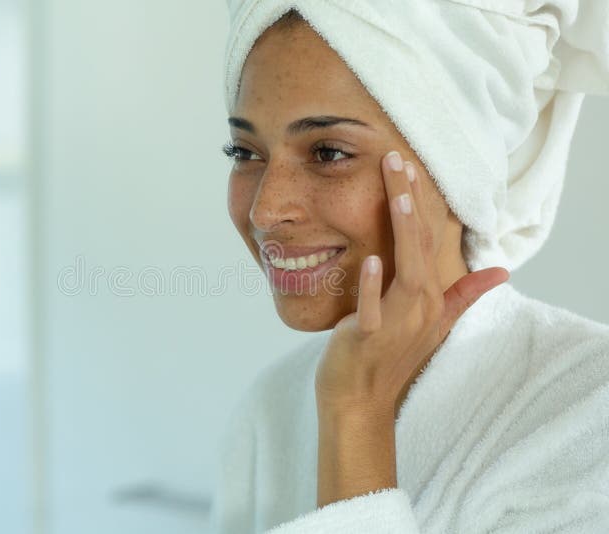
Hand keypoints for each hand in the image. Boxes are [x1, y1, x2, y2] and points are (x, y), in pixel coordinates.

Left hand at [314, 150, 508, 416]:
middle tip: (397, 159)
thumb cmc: (391, 356)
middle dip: (409, 200)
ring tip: (396, 193)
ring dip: (402, 230)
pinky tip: (371, 261)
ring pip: (406, 270)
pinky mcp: (371, 338)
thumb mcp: (432, 322)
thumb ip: (463, 294)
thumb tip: (500, 271)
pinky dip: (373, 287)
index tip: (412, 167)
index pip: (429, 239)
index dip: (422, 202)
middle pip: (419, 244)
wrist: (360, 400)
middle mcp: (420, 304)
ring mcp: (398, 322)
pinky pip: (375, 310)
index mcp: (430, 295)